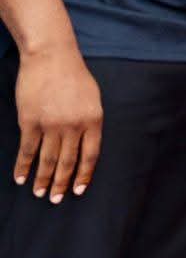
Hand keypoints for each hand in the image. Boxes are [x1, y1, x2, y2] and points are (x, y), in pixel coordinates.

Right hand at [13, 44, 101, 201]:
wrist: (51, 57)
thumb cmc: (74, 76)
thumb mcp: (92, 99)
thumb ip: (89, 122)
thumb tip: (84, 144)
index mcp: (93, 120)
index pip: (90, 155)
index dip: (83, 174)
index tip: (78, 190)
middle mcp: (74, 126)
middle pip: (68, 161)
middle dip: (62, 183)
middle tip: (57, 200)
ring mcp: (51, 125)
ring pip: (47, 159)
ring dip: (42, 179)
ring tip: (40, 193)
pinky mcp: (30, 122)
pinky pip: (27, 149)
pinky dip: (23, 165)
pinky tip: (20, 177)